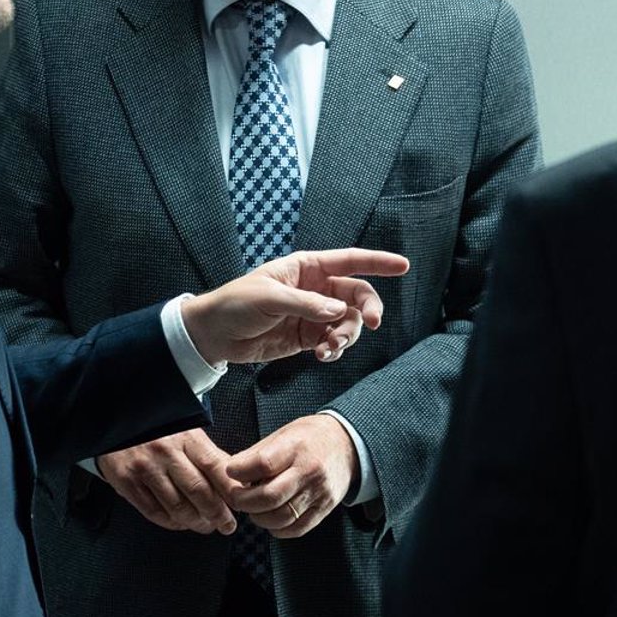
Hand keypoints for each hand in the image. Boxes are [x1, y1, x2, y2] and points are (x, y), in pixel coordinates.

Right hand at [96, 429, 239, 534]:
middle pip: (198, 491)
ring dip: (196, 522)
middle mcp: (165, 452)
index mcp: (185, 437)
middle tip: (226, 524)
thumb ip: (208, 455)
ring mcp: (145, 468)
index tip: (241, 505)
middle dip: (217, 514)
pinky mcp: (127, 483)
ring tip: (206, 526)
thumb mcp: (186, 432)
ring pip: (177, 507)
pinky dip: (172, 523)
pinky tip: (181, 523)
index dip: (230, 491)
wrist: (116, 420)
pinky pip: (154, 512)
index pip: (215, 467)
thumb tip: (235, 480)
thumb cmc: (157, 428)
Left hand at [182, 248, 406, 365]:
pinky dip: (334, 349)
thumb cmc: (235, 303)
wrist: (213, 334)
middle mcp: (315, 288)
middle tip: (371, 324)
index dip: (377, 263)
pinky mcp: (307, 337)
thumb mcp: (269, 298)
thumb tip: (337, 311)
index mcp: (306, 267)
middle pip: (356, 295)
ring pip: (348, 323)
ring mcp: (313, 314)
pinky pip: (333, 341)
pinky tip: (323, 355)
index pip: (349, 261)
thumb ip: (306, 304)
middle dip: (367, 309)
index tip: (402, 266)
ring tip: (329, 348)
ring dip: (346, 336)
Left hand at [226, 415, 356, 538]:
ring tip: (253, 508)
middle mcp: (309, 471)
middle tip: (236, 498)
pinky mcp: (324, 509)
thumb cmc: (309, 438)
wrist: (346, 445)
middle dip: (244, 502)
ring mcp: (319, 493)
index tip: (230, 473)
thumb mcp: (282, 434)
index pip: (263, 464)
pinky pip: (296, 529)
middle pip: (270, 497)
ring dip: (258, 517)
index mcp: (296, 448)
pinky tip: (270, 518)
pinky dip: (277, 529)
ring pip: (281, 517)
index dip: (240, 472)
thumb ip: (256, 454)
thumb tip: (230, 471)